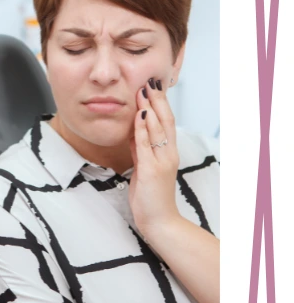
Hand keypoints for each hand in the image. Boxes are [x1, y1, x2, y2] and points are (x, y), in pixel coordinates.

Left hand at [128, 77, 180, 237]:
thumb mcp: (143, 167)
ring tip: (144, 91)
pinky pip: (145, 145)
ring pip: (158, 129)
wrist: (159, 221)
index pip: (165, 122)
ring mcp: (161, 161)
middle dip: (157, 100)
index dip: (159, 103)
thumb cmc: (150, 196)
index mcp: (167, 152)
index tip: (152, 86)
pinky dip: (142, 129)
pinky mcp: (151, 170)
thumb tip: (134, 129)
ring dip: (150, 108)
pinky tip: (140, 116)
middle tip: (150, 80)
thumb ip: (140, 148)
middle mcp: (168, 154)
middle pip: (166, 120)